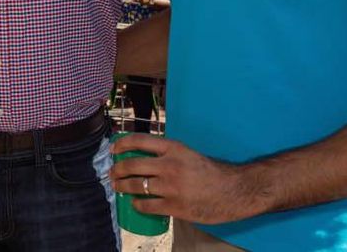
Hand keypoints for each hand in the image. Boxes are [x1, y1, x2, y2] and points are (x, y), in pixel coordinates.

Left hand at [110, 134, 268, 224]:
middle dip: (117, 170)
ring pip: (136, 185)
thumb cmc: (212, 171)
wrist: (234, 190)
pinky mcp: (175, 206)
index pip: (140, 140)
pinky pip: (147, 205)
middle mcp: (169, 165)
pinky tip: (135, 204)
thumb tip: (143, 157)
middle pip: (132, 165)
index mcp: (174, 148)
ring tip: (117, 187)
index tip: (113, 149)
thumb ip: (168, 154)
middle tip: (112, 173)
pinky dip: (137, 204)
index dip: (122, 144)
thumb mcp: (188, 154)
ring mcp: (171, 187)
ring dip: (122, 187)